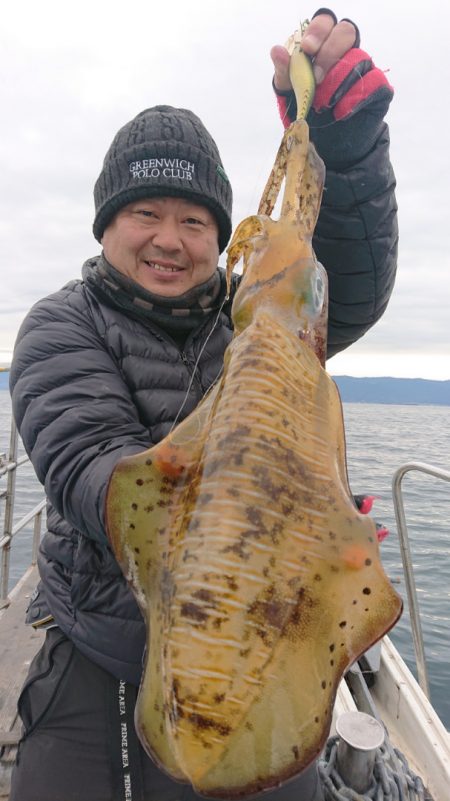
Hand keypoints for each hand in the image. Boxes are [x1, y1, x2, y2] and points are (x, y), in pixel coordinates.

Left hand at [271, 8, 393, 164]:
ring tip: (324, 104)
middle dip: (329, 52)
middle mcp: (346, 52)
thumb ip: (285, 73)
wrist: (329, 147)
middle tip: (316, 78)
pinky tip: (341, 112)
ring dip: (337, 81)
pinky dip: (355, 97)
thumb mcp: (290, 96)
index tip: (308, 49)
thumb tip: (276, 50)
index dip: (319, 30)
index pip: (326, 22)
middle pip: (346, 31)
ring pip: (359, 57)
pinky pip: (374, 81)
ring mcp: (365, 69)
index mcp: (323, 47)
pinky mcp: (378, 89)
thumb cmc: (310, 115)